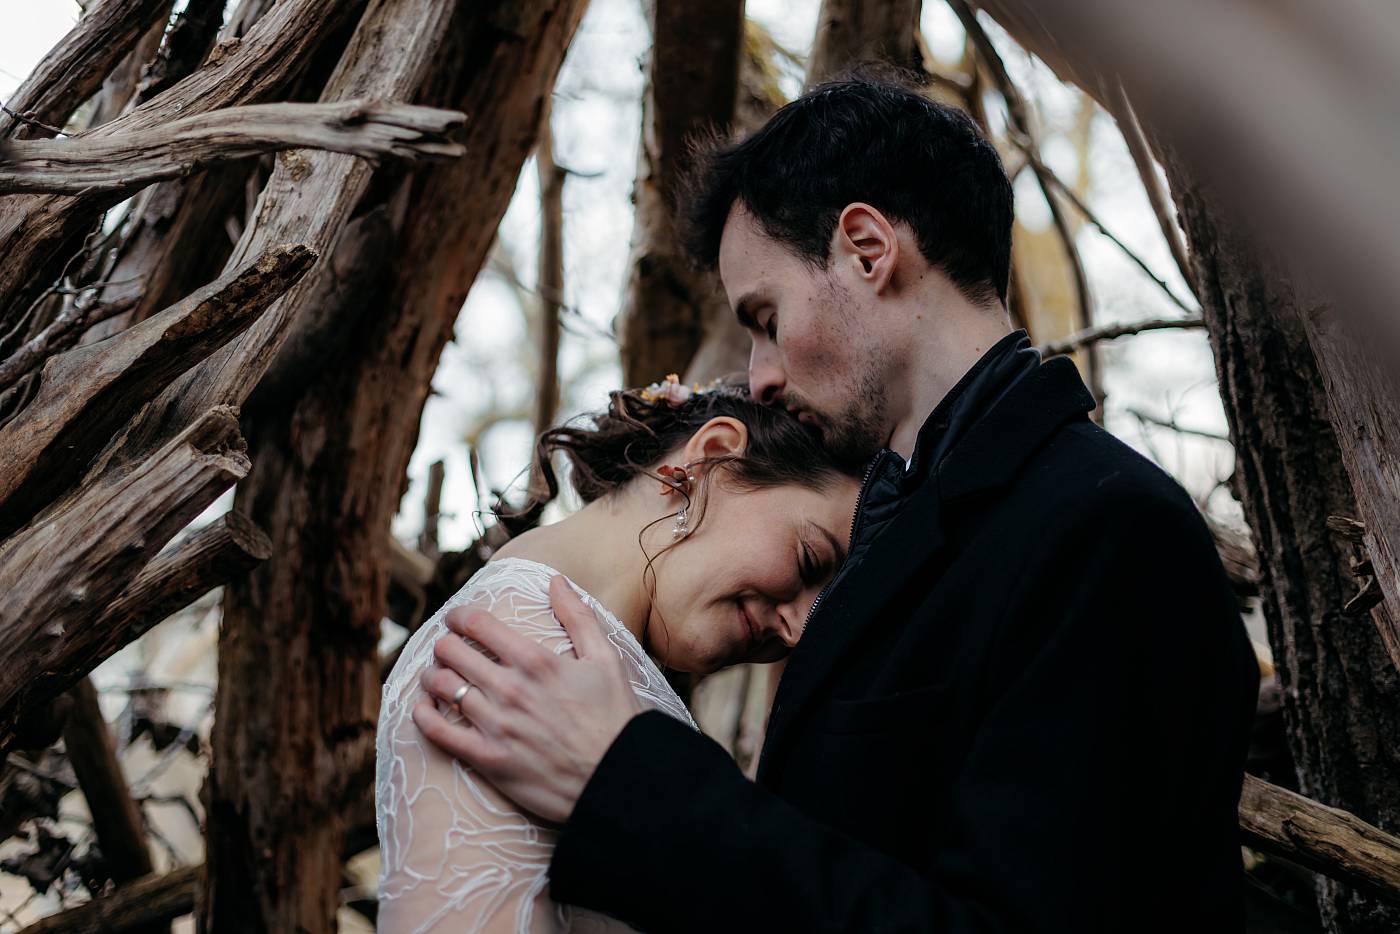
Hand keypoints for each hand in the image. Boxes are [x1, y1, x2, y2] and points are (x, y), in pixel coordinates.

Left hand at [412, 575, 644, 822]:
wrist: (620, 779)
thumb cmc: (616, 718)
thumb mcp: (606, 659)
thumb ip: (578, 617)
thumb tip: (555, 580)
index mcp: (536, 661)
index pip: (478, 624)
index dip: (459, 616)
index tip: (456, 618)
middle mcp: (511, 689)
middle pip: (452, 652)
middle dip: (445, 644)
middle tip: (447, 647)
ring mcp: (497, 725)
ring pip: (441, 687)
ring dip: (433, 675)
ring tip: (436, 675)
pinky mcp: (489, 759)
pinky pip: (439, 732)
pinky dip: (423, 716)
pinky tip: (423, 709)